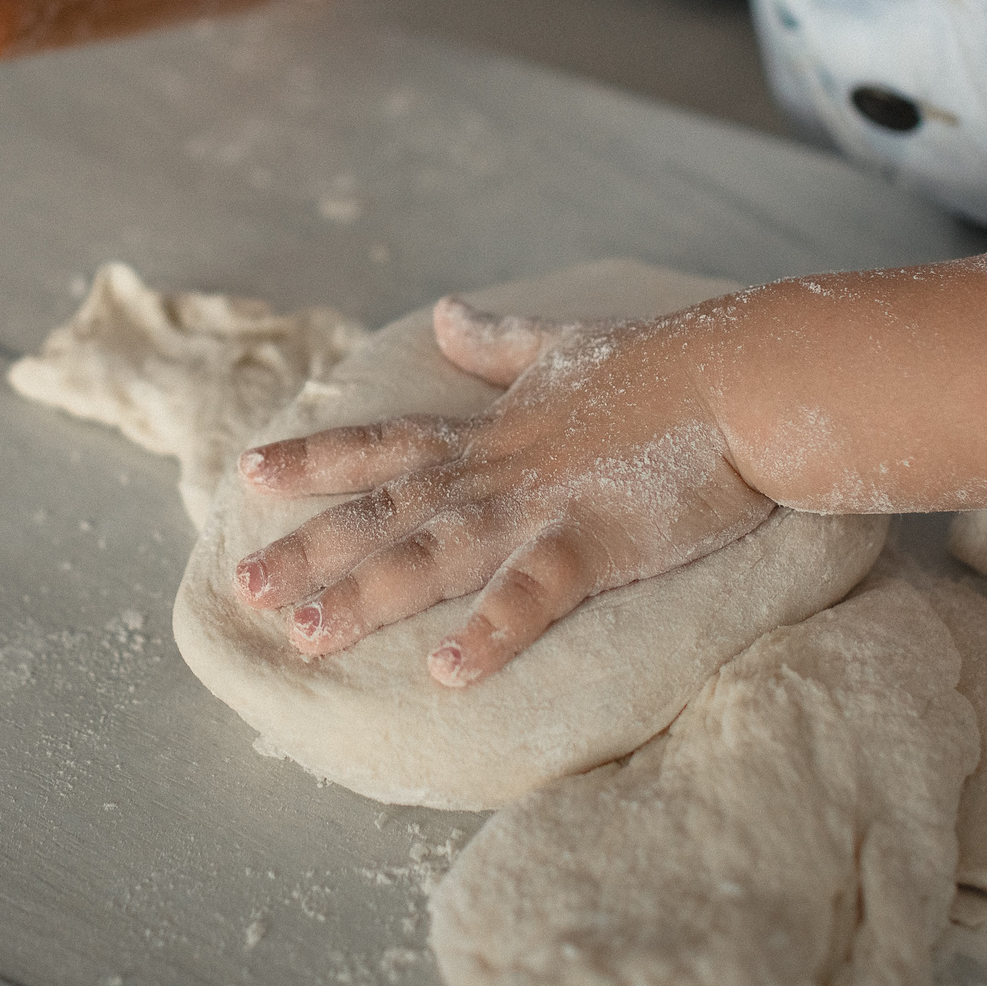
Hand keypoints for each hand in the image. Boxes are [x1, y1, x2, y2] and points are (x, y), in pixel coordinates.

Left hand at [231, 296, 776, 686]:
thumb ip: (500, 341)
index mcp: (491, 432)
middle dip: (311, 550)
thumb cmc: (667, 365)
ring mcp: (542, 504)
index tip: (249, 474)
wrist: (744, 378)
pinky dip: (492, 631)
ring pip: (434, 553)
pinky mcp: (596, 540)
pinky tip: (448, 672)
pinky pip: (534, 592)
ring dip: (366, 595)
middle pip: (385, 512)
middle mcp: (498, 469)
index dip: (316, 459)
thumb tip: (446, 313)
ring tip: (305, 637)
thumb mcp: (565, 343)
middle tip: (241, 587)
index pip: (383, 445)